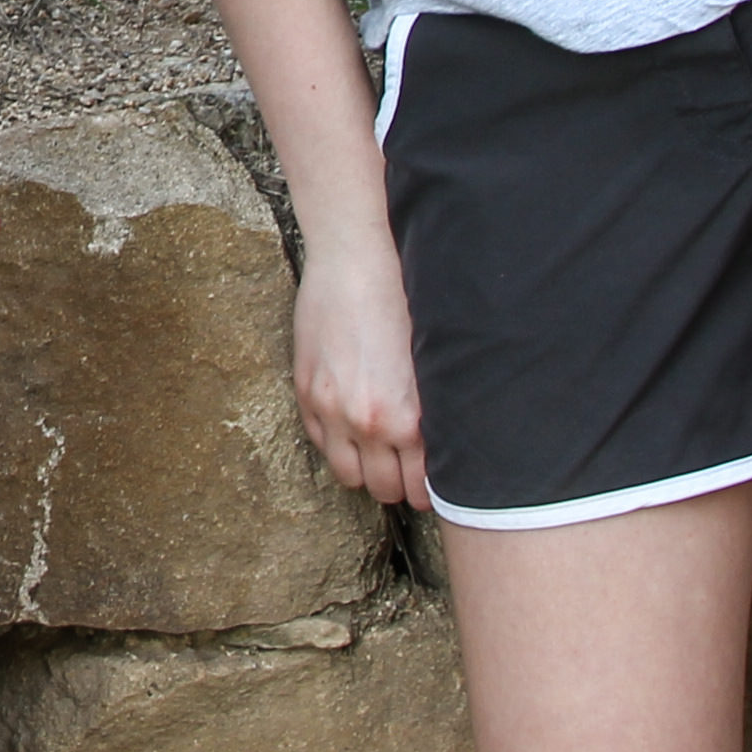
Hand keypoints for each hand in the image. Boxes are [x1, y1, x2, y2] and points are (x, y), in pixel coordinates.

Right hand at [290, 234, 427, 510]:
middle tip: (407, 468)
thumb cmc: (406, 302)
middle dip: (398, 483)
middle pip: (385, 489)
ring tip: (378, 453)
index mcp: (410, 419)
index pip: (421, 488)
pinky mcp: (306, 393)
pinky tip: (352, 426)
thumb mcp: (434, 364)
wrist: (357, 261)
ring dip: (365, 470)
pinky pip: (321, 444)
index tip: (432, 481)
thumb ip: (434, 412)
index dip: (429, 490)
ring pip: (348, 476)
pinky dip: (337, 444)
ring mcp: (332, 410)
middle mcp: (369, 423)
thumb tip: (445, 449)